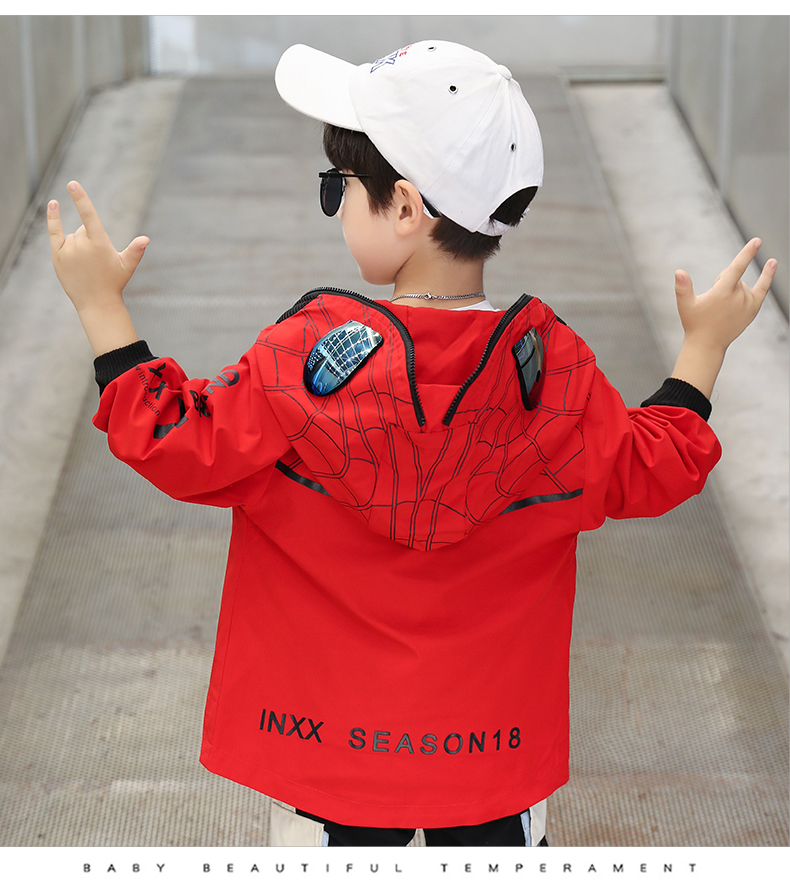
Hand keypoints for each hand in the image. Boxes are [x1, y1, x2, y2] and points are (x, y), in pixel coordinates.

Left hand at [48, 180, 148, 312]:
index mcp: (99, 244)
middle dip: (90, 239)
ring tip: (86, 265)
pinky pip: (54, 232)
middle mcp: (81, 245)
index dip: (81, 198)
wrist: (96, 303)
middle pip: (83, 230)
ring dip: (79, 244)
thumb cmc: (114, 283)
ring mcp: (68, 250)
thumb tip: (146, 239)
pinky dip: (53, 219)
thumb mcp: (127, 266)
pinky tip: (53, 204)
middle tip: (97, 261)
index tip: (73, 183)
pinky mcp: (57, 256)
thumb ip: (135, 251)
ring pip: (72, 236)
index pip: (88, 215)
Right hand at [674, 238, 776, 352]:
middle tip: (712, 302)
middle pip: (733, 277)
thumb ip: (682, 288)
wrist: (708, 344)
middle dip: (722, 283)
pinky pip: (762, 288)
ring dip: (731, 289)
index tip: (757, 241)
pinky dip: (767, 276)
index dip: (747, 253)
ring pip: (741, 284)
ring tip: (721, 308)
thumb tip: (679, 272)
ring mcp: (747, 303)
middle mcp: (738, 296)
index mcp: (722, 293)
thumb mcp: (685, 305)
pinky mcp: (753, 308)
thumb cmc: (694, 323)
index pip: (737, 268)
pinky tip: (773, 262)